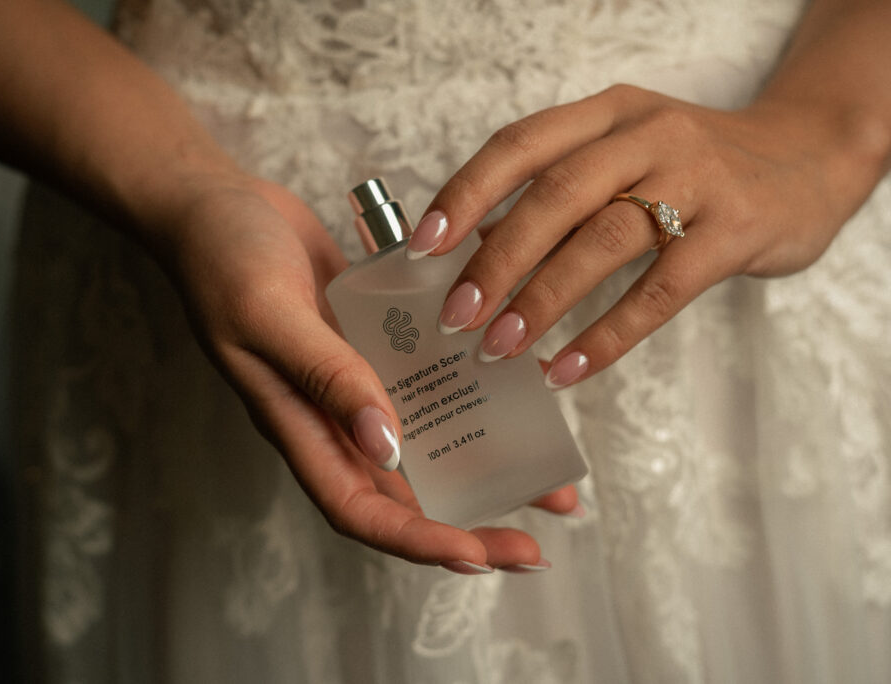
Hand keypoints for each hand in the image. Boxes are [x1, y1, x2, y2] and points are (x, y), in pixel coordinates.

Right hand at [157, 174, 578, 572]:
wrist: (214, 204)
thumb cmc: (222, 258)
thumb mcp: (269, 314)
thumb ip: (326, 375)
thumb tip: (388, 446)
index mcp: (299, 425)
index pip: (360, 510)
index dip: (417, 541)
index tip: (479, 557)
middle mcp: (334, 416)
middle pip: (406, 493)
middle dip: (470, 522)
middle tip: (535, 542)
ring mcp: (359, 380)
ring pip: (429, 440)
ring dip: (486, 461)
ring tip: (550, 476)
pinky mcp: (377, 341)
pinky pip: (431, 376)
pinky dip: (472, 384)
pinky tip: (523, 379)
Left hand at [412, 85, 880, 385]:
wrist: (809, 158)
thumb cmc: (692, 168)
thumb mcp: (624, 157)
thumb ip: (557, 197)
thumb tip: (475, 254)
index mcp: (605, 115)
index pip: (520, 146)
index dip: (465, 195)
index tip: (423, 247)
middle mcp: (645, 136)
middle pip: (554, 195)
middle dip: (494, 260)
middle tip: (455, 316)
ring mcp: (695, 179)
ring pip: (603, 239)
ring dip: (542, 299)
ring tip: (499, 348)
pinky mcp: (734, 230)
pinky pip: (659, 290)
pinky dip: (607, 335)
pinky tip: (567, 369)